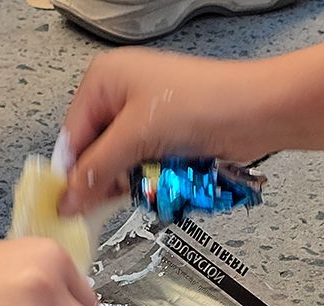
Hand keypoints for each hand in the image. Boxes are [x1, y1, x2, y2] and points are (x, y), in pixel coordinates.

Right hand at [58, 49, 274, 214]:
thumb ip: (97, 169)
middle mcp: (121, 94)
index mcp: (105, 80)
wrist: (258, 111)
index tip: (66, 208)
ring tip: (147, 187)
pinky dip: (150, 178)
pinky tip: (161, 184)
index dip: (70, 173)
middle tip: (106, 205)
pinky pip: (145, 164)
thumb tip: (67, 199)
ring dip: (131, 180)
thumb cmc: (201, 104)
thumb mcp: (137, 136)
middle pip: (96, 150)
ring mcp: (146, 115)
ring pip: (121, 161)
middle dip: (105, 177)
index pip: (72, 135)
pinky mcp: (168, 135)